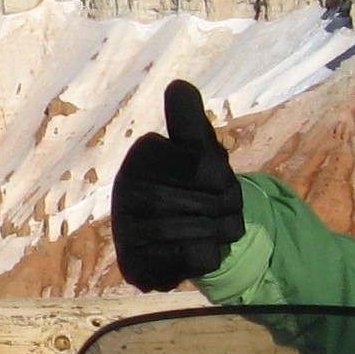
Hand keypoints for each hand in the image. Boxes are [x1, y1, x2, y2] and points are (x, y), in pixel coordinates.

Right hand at [112, 82, 243, 289]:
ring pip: (208, 231)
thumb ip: (188, 119)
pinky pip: (199, 259)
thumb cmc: (188, 183)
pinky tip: (193, 249)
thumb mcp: (195, 147)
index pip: (209, 168)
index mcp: (142, 156)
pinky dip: (208, 255)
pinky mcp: (138, 267)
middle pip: (214, 201)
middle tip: (216, 208)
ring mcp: (129, 232)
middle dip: (227, 207)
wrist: (172, 237)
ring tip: (205, 228)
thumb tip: (178, 86)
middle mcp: (127, 191)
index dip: (224, 178)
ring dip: (220, 231)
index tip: (216, 179)